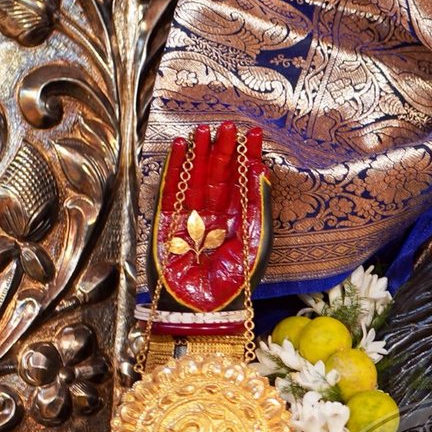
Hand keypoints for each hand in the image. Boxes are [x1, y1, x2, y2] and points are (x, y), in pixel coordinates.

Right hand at [151, 122, 269, 313]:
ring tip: (204, 128)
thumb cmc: (234, 282)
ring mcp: (191, 216)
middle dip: (224, 149)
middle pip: (220, 174)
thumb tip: (262, 172)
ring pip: (196, 176)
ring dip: (200, 152)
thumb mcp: (255, 242)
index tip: (254, 134)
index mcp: (239, 220)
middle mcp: (216, 214)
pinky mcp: (168, 220)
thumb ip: (257, 207)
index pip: (244, 181)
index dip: (248, 157)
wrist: (203, 306)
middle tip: (227, 125)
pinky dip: (175, 167)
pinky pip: (172, 188)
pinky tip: (179, 147)